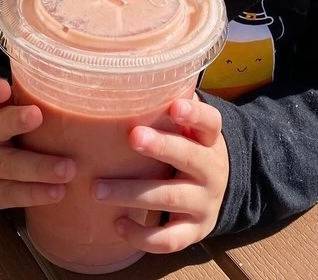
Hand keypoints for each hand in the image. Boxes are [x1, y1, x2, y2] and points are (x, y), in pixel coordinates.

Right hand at [0, 77, 75, 211]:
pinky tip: (58, 192)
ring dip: (38, 167)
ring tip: (68, 169)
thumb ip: (38, 102)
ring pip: (7, 166)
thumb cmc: (13, 134)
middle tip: (36, 114)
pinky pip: (11, 194)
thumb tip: (85, 90)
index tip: (4, 88)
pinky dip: (35, 194)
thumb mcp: (15, 114)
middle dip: (14, 121)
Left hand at [92, 97, 227, 253]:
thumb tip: (126, 79)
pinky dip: (142, 236)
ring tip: (98, 189)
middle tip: (133, 137)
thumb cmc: (188, 148)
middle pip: (190, 157)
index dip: (194, 115)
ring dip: (133, 193)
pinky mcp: (194, 231)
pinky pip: (170, 239)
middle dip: (161, 147)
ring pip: (171, 198)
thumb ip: (167, 108)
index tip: (174, 106)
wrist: (218, 191)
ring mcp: (205, 203)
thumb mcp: (188, 130)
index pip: (210, 122)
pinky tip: (116, 224)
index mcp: (209, 140)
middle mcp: (211, 170)